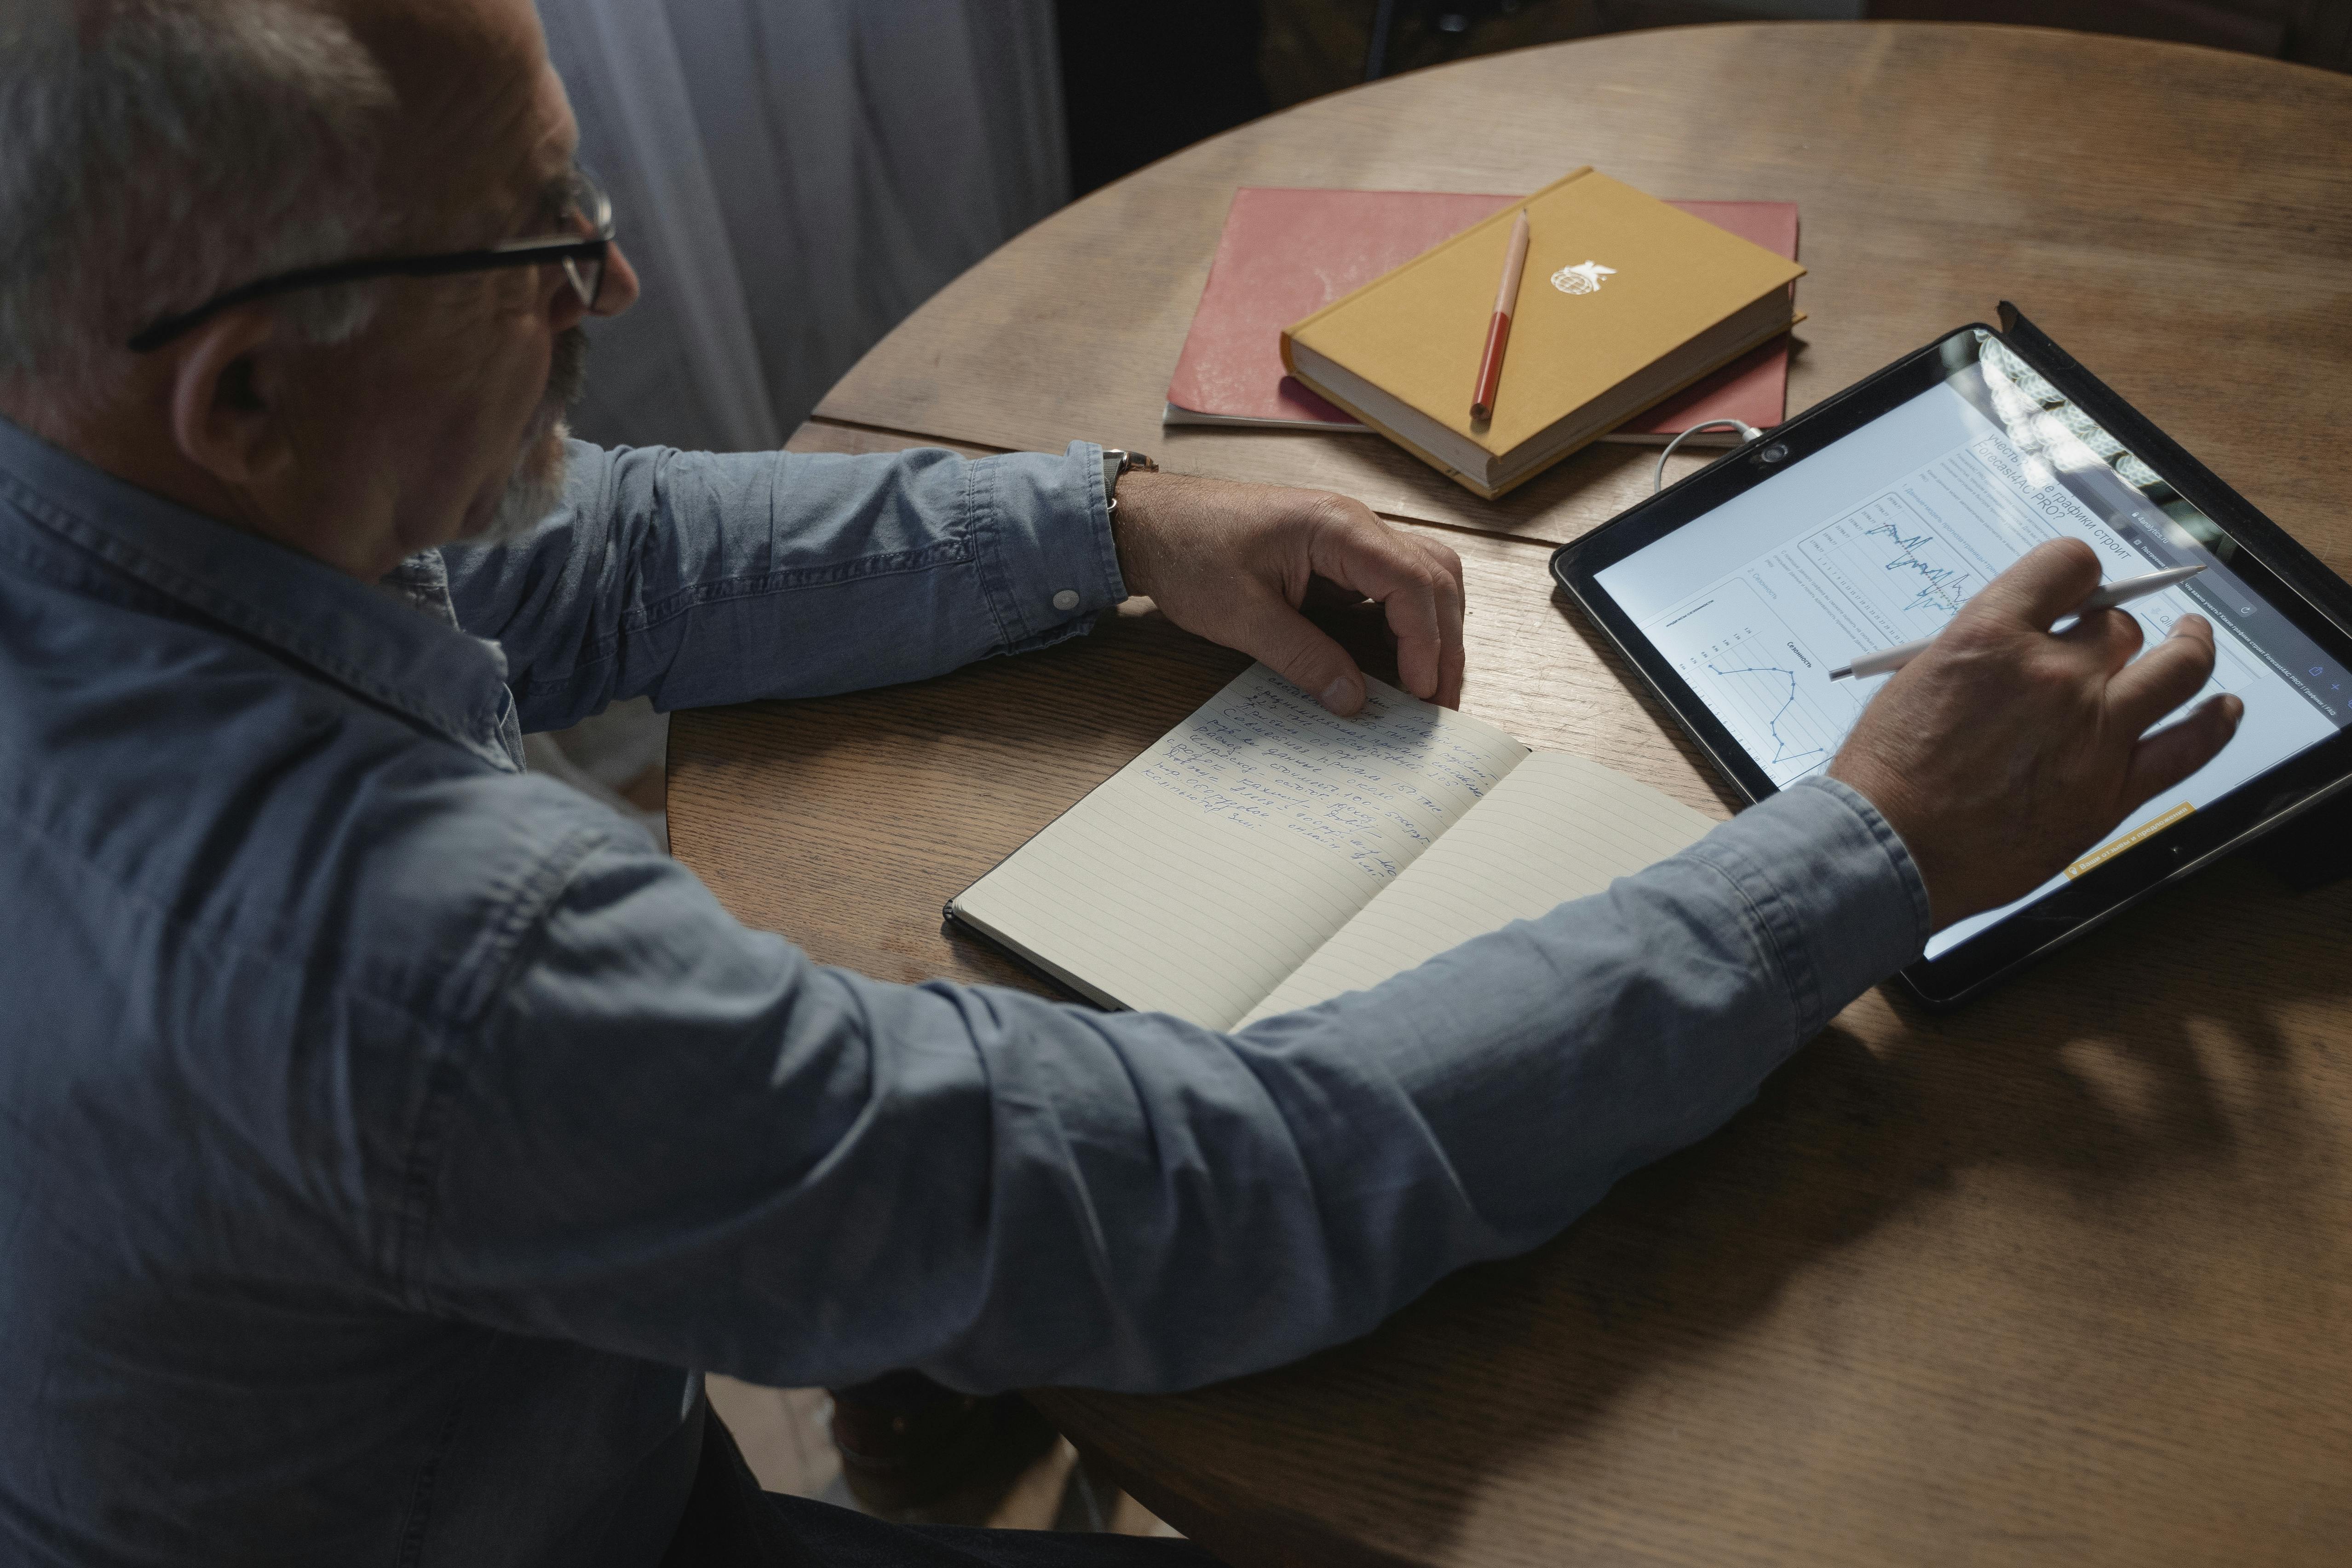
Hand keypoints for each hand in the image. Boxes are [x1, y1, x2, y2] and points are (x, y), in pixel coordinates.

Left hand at [1110, 469, 1465, 713]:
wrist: (1152, 524)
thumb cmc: (1188, 551)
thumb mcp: (1240, 616)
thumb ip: (1301, 657)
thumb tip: (1353, 699)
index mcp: (1336, 527)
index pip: (1412, 581)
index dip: (1427, 641)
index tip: (1422, 691)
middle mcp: (1354, 525)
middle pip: (1436, 577)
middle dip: (1447, 642)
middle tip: (1441, 702)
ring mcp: (1350, 539)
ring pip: (1425, 578)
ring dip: (1436, 630)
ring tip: (1430, 686)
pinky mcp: (1338, 558)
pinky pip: (1393, 586)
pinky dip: (1408, 624)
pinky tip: (1400, 663)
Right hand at [1827, 538, 2242, 929]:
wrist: (1889, 849)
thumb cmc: (1887, 773)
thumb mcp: (1918, 679)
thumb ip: (1980, 654)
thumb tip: (2023, 645)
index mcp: (1993, 635)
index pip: (2069, 565)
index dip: (2079, 574)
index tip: (2078, 590)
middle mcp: (2054, 674)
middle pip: (2119, 626)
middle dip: (2110, 629)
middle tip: (2104, 642)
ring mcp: (2093, 732)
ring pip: (2178, 669)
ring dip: (2191, 648)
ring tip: (2193, 642)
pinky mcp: (2111, 790)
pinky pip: (2189, 746)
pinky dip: (2215, 723)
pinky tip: (2222, 711)